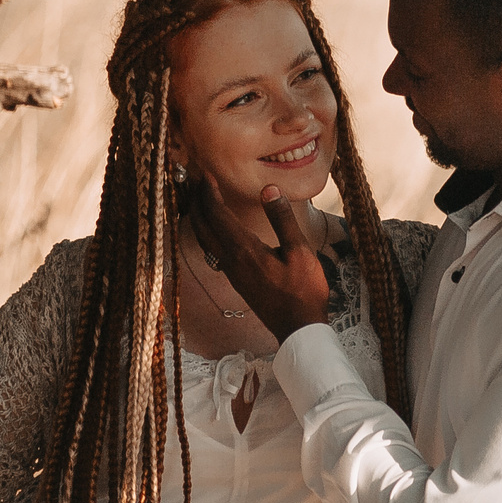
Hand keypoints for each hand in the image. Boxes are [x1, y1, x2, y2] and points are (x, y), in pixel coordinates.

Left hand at [190, 176, 330, 339]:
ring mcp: (231, 272)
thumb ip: (282, 219)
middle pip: (202, 226)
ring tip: (201, 201)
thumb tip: (269, 189)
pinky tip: (216, 230)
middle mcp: (230, 261)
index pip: (217, 215)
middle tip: (197, 182)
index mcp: (244, 250)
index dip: (208, 193)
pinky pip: (212, 250)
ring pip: (204, 240)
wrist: (298, 328)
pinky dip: (208, 233)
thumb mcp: (300, 251)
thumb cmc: (303, 291)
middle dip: (197, 202)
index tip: (205, 174)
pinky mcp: (236, 280)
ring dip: (199, 218)